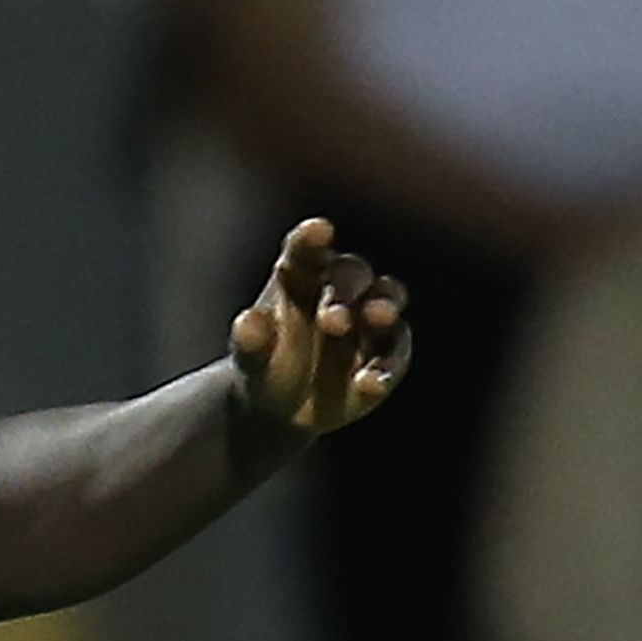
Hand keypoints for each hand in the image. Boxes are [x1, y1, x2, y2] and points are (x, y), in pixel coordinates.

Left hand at [231, 218, 414, 437]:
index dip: (312, 239)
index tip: (317, 230)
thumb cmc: (263, 369)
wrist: (280, 409)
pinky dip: (386, 366)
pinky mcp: (387, 353)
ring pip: (386, 299)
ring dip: (385, 306)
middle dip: (345, 291)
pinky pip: (394, 352)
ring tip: (378, 317)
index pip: (305, 250)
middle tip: (331, 320)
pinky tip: (370, 384)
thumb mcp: (249, 362)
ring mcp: (367, 319)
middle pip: (351, 273)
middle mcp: (338, 290)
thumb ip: (249, 342)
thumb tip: (246, 323)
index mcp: (299, 277)